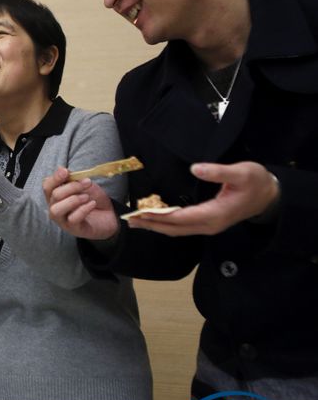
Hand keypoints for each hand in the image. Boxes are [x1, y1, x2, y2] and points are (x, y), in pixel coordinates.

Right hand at [43, 167, 119, 239]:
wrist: (109, 216)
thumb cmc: (92, 199)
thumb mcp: (84, 185)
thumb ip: (73, 178)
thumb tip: (61, 169)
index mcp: (55, 195)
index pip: (47, 186)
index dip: (55, 178)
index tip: (66, 172)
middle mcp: (55, 207)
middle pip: (54, 195)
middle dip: (72, 187)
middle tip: (87, 183)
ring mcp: (62, 220)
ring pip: (57, 209)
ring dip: (74, 199)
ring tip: (87, 197)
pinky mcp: (73, 229)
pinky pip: (73, 218)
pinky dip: (84, 209)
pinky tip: (92, 204)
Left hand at [126, 161, 279, 235]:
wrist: (270, 196)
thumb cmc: (256, 182)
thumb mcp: (241, 172)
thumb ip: (218, 172)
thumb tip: (196, 168)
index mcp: (214, 214)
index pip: (179, 218)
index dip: (158, 216)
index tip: (139, 213)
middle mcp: (209, 225)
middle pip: (174, 228)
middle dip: (151, 224)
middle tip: (129, 219)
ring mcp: (208, 226)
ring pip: (177, 230)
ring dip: (157, 226)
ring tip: (136, 221)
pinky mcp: (208, 223)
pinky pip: (183, 227)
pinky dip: (167, 225)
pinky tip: (156, 220)